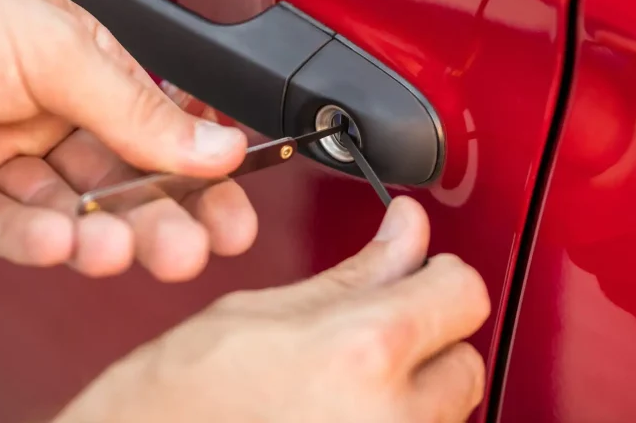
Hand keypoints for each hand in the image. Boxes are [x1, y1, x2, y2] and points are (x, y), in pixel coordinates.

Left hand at [0, 0, 256, 279]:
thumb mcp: (53, 47)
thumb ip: (136, 107)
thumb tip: (217, 143)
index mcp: (85, 67)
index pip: (163, 129)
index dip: (203, 173)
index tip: (233, 211)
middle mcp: (47, 112)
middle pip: (122, 180)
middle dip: (161, 218)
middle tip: (190, 248)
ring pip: (67, 209)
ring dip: (97, 236)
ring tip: (118, 251)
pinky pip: (0, 226)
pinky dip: (31, 238)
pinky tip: (59, 241)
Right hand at [54, 197, 490, 422]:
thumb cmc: (171, 405)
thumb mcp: (259, 314)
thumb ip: (353, 273)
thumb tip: (406, 232)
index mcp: (361, 353)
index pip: (462, 293)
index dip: (439, 277)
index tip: (422, 275)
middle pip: (464, 360)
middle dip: (425, 341)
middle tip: (365, 339)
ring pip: (446, 413)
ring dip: (411, 392)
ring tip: (339, 389)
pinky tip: (337, 416)